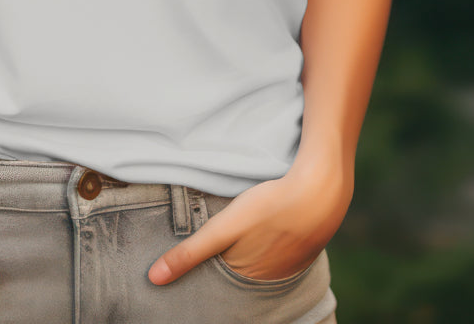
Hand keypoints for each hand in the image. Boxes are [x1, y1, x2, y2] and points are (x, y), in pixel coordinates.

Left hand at [147, 153, 352, 284]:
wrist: (321, 192)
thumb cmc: (270, 207)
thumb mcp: (223, 228)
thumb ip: (190, 253)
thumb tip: (152, 279)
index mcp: (244, 276)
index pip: (216, 281)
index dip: (203, 272)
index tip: (191, 267)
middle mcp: (267, 278)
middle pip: (237, 273)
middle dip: (225, 264)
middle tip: (222, 241)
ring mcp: (288, 265)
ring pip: (259, 263)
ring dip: (249, 254)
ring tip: (244, 235)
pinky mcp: (303, 249)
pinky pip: (279, 253)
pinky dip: (270, 245)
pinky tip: (268, 229)